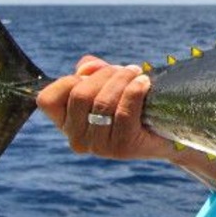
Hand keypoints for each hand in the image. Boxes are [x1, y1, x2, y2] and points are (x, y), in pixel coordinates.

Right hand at [36, 55, 174, 160]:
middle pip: (80, 95)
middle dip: (105, 75)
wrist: (167, 133)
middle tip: (127, 70)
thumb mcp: (108, 84)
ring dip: (123, 80)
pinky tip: (144, 83)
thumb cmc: (133, 104)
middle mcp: (77, 139)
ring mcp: (99, 147)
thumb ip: (92, 71)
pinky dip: (135, 91)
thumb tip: (85, 68)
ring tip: (138, 74)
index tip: (95, 74)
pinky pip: (124, 112)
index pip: (47, 99)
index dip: (69, 80)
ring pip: (103, 103)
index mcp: (66, 123)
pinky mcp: (122, 148)